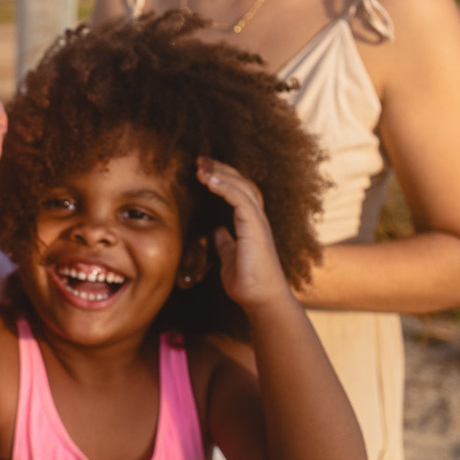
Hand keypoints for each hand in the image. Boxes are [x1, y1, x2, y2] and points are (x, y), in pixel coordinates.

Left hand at [196, 158, 289, 309]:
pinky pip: (242, 200)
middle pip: (241, 182)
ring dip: (220, 174)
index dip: (220, 178)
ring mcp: (258, 222)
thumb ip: (224, 241)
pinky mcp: (256, 228)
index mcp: (249, 223)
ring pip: (242, 187)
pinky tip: (210, 182)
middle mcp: (256, 218)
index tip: (201, 170)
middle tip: (199, 160)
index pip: (237, 191)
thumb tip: (216, 230)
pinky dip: (225, 188)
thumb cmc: (247, 281)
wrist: (260, 299)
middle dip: (220, 169)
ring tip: (201, 167)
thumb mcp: (228, 256)